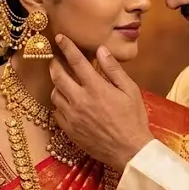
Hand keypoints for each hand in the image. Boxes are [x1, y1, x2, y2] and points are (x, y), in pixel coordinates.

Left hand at [49, 36, 153, 170]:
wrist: (129, 151)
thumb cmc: (133, 119)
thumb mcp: (130, 91)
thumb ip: (113, 70)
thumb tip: (101, 50)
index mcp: (96, 88)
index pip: (76, 61)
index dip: (67, 47)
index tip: (60, 38)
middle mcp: (80, 100)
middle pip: (58, 76)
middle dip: (55, 64)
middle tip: (56, 59)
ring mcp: (72, 116)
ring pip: (55, 94)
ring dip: (57, 85)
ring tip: (63, 82)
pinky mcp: (69, 130)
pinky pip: (56, 112)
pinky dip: (59, 104)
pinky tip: (67, 103)